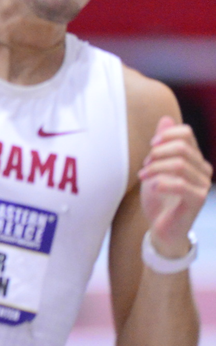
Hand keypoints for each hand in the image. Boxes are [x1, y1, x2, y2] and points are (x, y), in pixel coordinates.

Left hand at [139, 116, 212, 255]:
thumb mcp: (154, 167)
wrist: (161, 227)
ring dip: (155, 168)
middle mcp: (202, 168)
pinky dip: (162, 182)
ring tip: (143, 176)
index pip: (186, 133)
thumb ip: (161, 145)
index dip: (166, 135)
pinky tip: (153, 187)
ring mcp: (203, 184)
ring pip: (178, 164)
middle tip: (145, 165)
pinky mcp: (198, 199)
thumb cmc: (159, 197)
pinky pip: (181, 184)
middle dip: (157, 153)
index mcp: (193, 157)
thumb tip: (166, 118)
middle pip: (181, 147)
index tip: (150, 145)